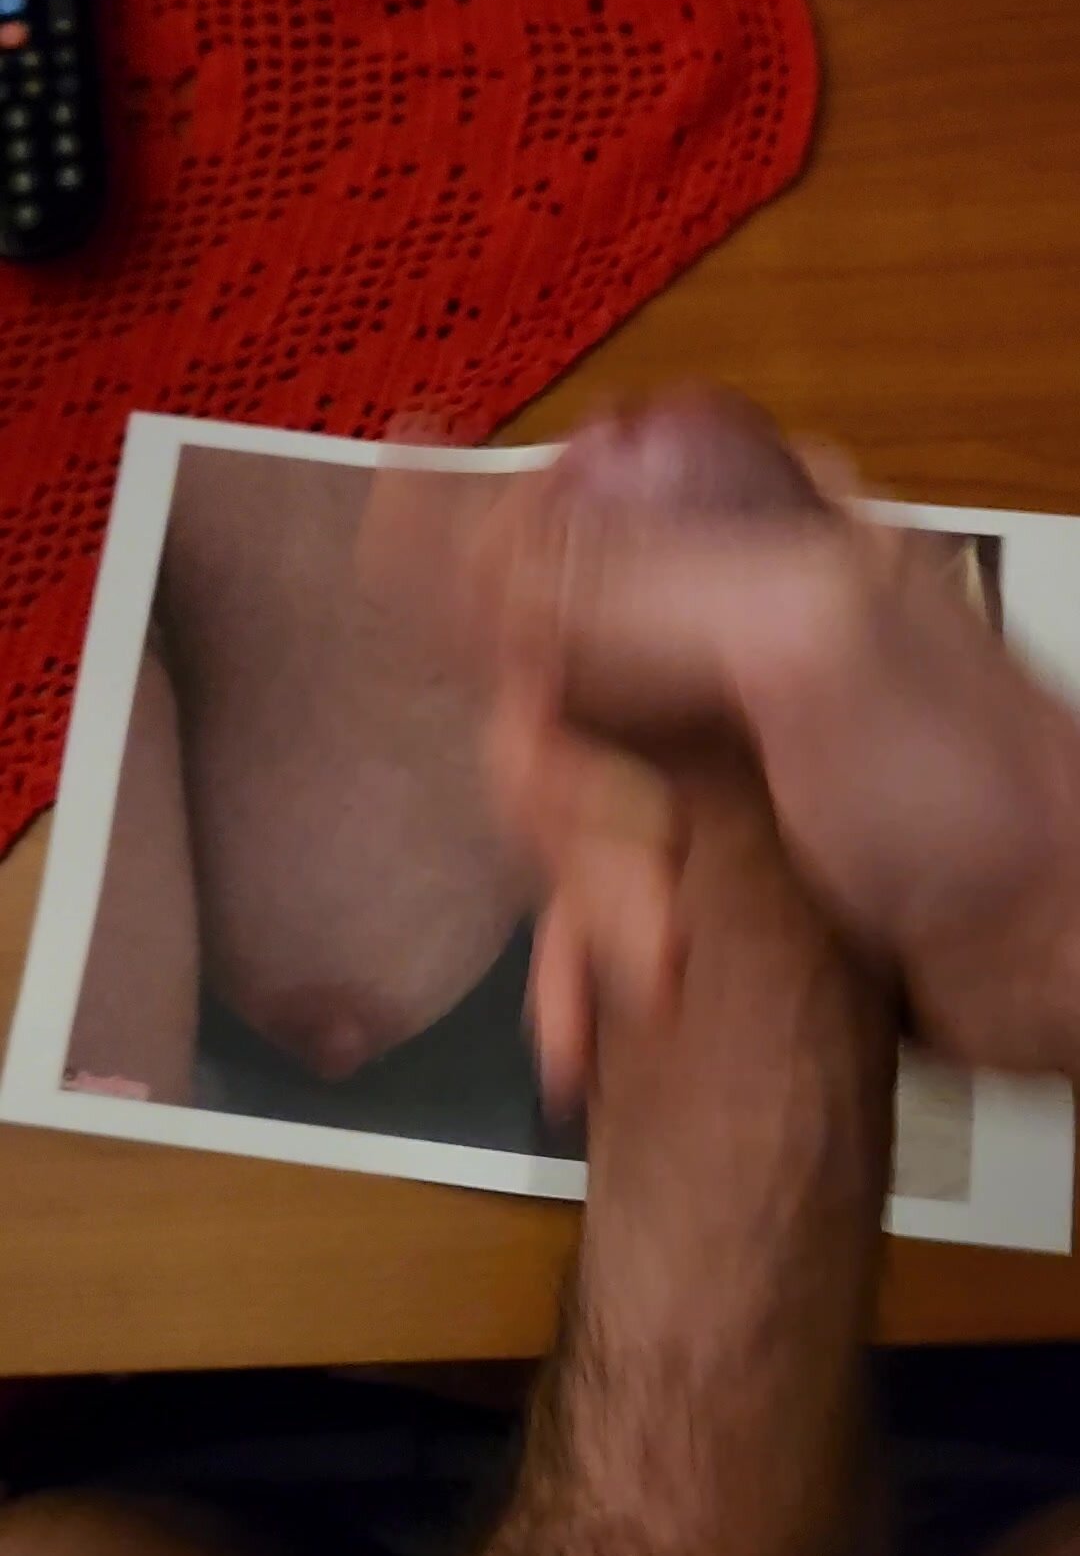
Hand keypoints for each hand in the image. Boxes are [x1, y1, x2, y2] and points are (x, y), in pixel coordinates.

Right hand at [471, 398, 1079, 1096]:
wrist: (1052, 951)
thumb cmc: (975, 795)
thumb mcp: (810, 645)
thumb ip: (641, 582)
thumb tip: (474, 542)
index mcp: (745, 543)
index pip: (553, 537)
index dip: (505, 622)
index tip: (517, 701)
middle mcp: (713, 636)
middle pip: (540, 688)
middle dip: (565, 799)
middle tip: (631, 856)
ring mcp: (708, 749)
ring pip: (562, 801)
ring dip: (588, 897)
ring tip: (652, 956)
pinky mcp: (708, 847)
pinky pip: (592, 884)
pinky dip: (583, 954)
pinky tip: (589, 1017)